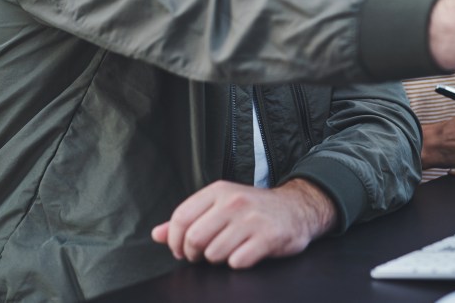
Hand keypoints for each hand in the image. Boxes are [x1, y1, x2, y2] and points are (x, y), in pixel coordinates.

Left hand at [151, 178, 336, 268]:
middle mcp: (234, 201)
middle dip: (195, 254)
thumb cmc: (253, 209)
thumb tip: (157, 235)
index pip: (181, 217)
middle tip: (204, 255)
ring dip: (218, 259)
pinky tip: (246, 254)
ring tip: (228, 251)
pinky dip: (238, 263)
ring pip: (214, 253)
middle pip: (195, 238)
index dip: (175, 240)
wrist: (297, 209)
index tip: (181, 250)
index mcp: (219, 191)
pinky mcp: (269, 237)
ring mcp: (252, 219)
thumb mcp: (220, 206)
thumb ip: (188, 219)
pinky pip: (238, 261)